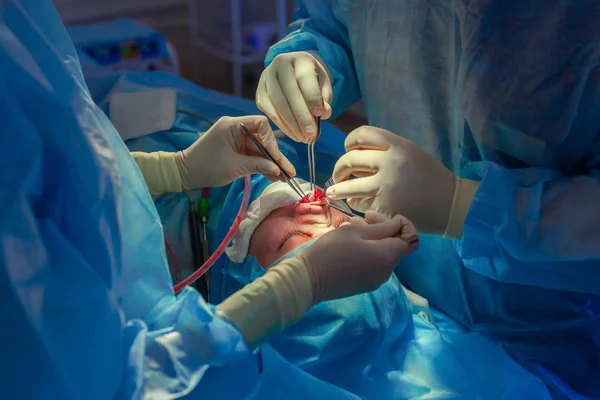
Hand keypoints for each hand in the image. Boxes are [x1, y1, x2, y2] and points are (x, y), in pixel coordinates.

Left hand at [174, 116, 295, 188]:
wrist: (186, 173)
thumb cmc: (206, 167)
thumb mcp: (234, 167)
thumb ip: (257, 165)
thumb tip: (278, 169)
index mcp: (232, 125)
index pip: (260, 124)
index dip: (271, 140)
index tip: (274, 157)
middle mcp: (236, 129)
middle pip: (262, 139)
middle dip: (275, 157)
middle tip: (289, 172)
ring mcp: (237, 140)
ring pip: (260, 150)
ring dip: (271, 163)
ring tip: (285, 178)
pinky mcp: (236, 150)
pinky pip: (253, 156)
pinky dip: (262, 165)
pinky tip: (274, 176)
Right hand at [256, 51, 332, 142]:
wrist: (294, 72)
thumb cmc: (312, 80)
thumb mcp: (323, 84)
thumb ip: (325, 97)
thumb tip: (323, 114)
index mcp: (299, 58)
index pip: (304, 78)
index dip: (312, 97)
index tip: (320, 114)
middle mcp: (279, 64)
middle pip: (289, 93)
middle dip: (301, 116)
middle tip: (311, 134)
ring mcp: (266, 78)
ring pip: (277, 104)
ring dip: (291, 125)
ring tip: (303, 138)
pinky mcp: (259, 92)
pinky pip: (269, 111)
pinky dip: (281, 125)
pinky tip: (293, 134)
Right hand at [295, 211, 418, 303]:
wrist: (309, 280)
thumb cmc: (331, 251)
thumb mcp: (355, 231)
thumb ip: (382, 228)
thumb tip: (399, 225)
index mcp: (388, 256)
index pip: (411, 239)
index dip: (403, 225)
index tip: (382, 217)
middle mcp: (387, 271)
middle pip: (396, 245)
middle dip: (383, 228)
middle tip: (362, 218)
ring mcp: (377, 280)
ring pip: (383, 253)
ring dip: (372, 238)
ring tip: (350, 227)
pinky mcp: (366, 284)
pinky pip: (374, 263)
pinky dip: (367, 250)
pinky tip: (348, 243)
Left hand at [326, 126, 456, 234]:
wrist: (451, 205)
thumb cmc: (430, 177)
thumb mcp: (411, 153)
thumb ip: (386, 150)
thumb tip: (355, 152)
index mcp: (398, 145)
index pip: (362, 135)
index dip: (350, 141)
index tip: (348, 149)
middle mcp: (389, 163)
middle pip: (349, 160)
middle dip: (339, 168)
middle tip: (338, 174)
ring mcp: (385, 187)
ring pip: (348, 186)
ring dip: (338, 189)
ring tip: (334, 191)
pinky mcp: (383, 208)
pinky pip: (359, 204)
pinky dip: (356, 204)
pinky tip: (358, 204)